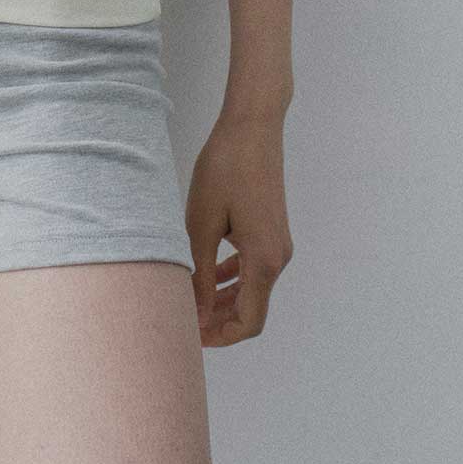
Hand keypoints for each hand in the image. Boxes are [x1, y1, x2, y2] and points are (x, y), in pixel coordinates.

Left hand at [185, 111, 293, 345]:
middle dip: (219, 322)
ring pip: (252, 289)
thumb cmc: (224, 169)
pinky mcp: (272, 230)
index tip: (190, 335)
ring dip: (223, 301)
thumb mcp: (202, 224)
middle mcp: (278, 257)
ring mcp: (278, 243)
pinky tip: (207, 274)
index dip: (220, 336)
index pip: (249, 322)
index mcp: (264, 261)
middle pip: (252, 309)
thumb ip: (200, 273)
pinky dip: (232, 277)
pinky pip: (253, 267)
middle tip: (184, 321)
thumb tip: (195, 313)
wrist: (252, 127)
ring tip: (190, 301)